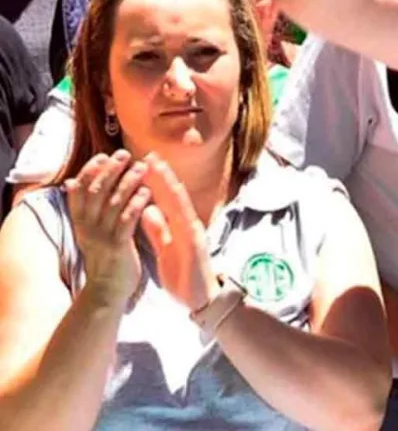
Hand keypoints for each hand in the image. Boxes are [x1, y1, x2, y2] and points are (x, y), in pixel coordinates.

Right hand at [66, 151, 151, 307]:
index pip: (80, 190)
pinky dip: (136, 203)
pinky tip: (146, 191)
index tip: (104, 156)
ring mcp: (102, 236)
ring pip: (113, 202)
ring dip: (127, 181)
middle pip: (96, 192)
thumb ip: (85, 208)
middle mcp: (88, 227)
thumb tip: (73, 182)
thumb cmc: (104, 257)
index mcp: (81, 222)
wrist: (107, 290)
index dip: (91, 171)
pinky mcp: (118, 246)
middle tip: (124, 154)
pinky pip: (127, 220)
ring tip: (140, 167)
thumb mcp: (89, 230)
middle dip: (110, 170)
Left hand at [139, 154, 217, 311]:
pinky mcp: (194, 241)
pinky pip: (183, 220)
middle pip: (173, 194)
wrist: (200, 299)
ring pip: (179, 202)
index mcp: (178, 225)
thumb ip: (157, 229)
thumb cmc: (183, 276)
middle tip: (148, 154)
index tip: (141, 164)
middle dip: (161, 174)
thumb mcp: (165, 249)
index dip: (154, 181)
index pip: (165, 199)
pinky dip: (176, 205)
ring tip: (157, 166)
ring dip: (168, 183)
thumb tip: (146, 209)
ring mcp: (192, 231)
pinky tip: (168, 194)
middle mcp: (187, 223)